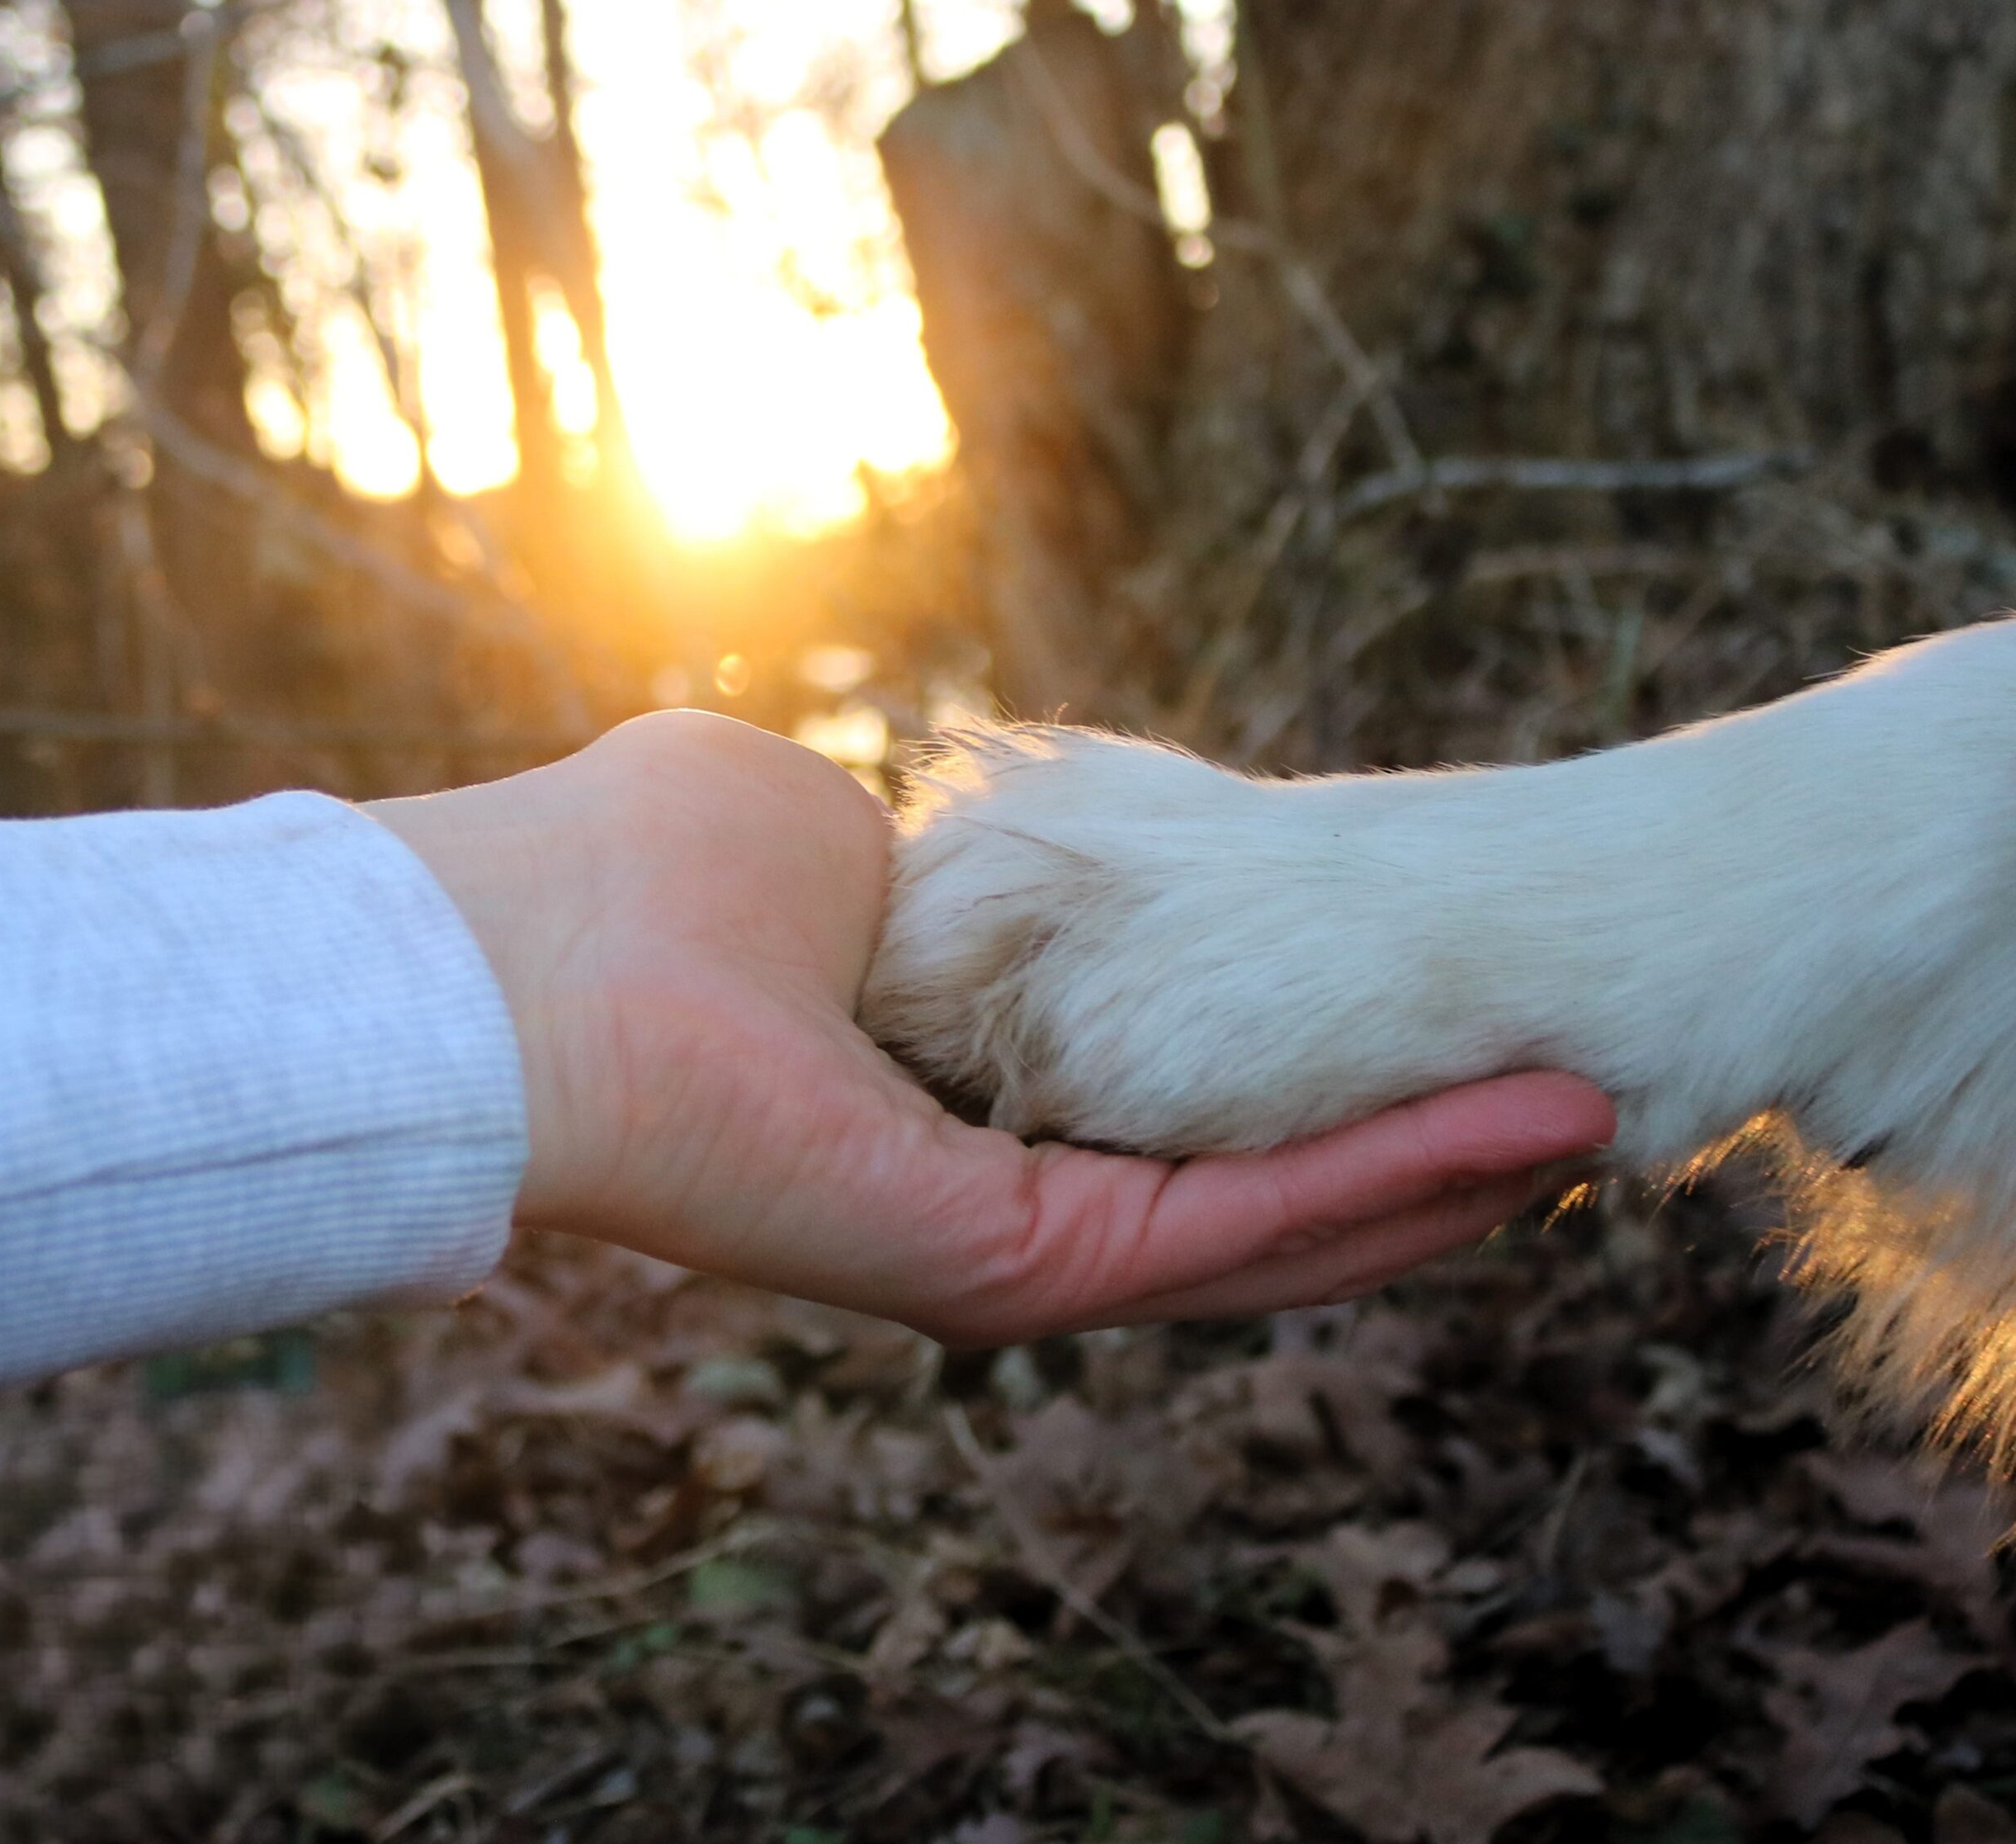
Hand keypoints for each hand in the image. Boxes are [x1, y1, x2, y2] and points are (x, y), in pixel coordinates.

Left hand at [369, 712, 1614, 1347]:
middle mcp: (993, 1195)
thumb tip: (966, 859)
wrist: (513, 969)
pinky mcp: (1011, 1264)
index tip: (1430, 1019)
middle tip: (1562, 1094)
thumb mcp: (831, 836)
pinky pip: (1231, 1230)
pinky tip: (1519, 1135)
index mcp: (955, 1098)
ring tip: (1586, 1117)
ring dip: (1432, 1176)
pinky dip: (1381, 1183)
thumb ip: (931, 871)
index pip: (1166, 1112)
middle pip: (1241, 1193)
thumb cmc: (640, 873)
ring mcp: (1010, 1245)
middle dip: (1404, 1149)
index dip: (1303, 1078)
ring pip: (1266, 1234)